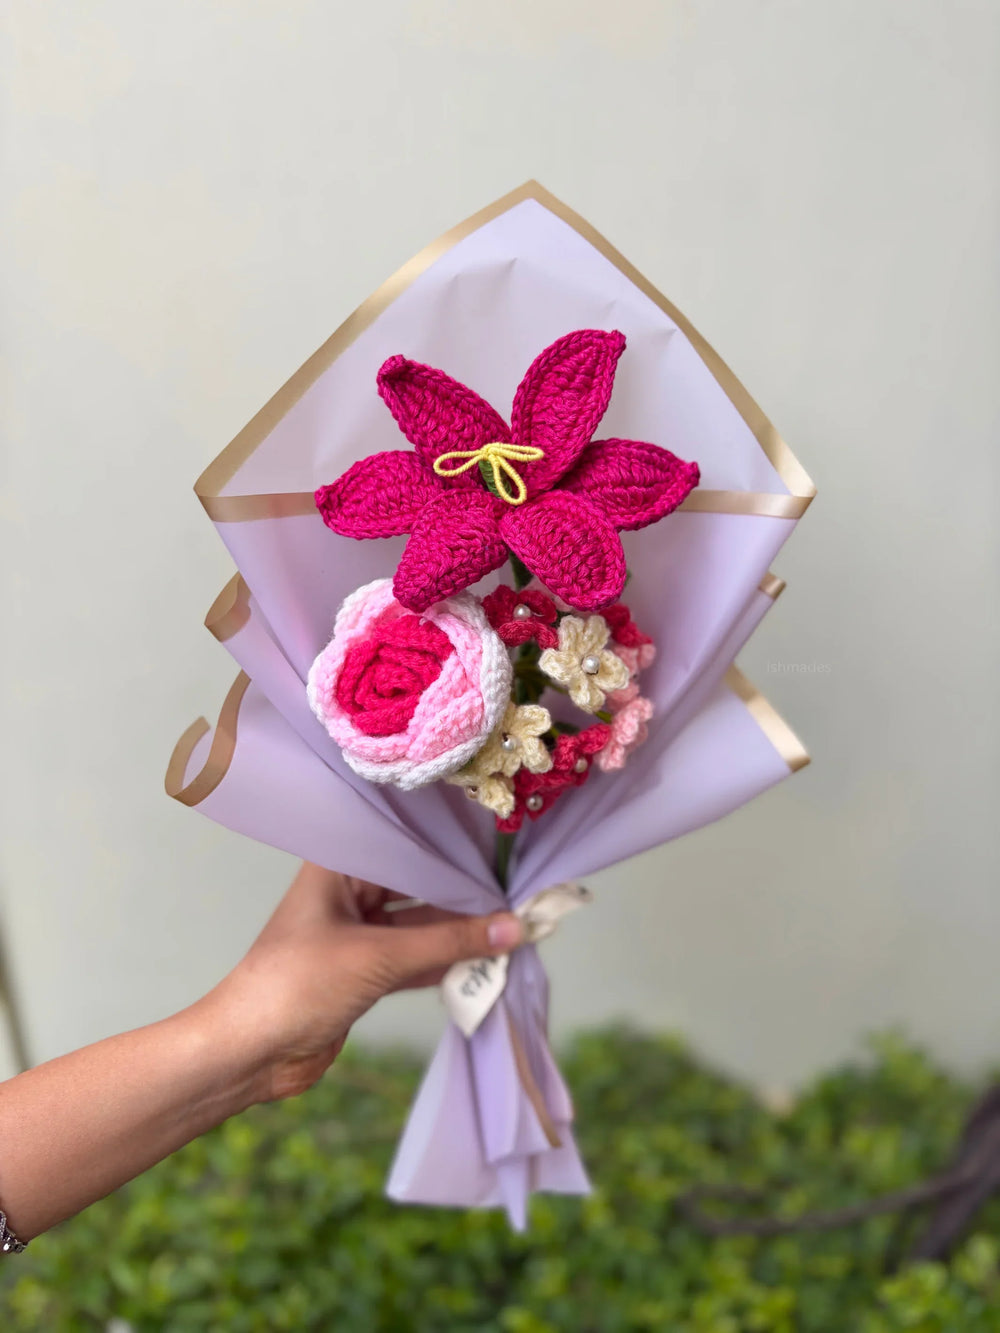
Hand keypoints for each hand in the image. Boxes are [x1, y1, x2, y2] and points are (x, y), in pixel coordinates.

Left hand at [201, 863, 522, 1102]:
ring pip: (421, 923)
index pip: (406, 842)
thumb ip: (449, 942)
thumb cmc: (296, 985)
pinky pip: (416, 958)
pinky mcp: (366, 971)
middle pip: (418, 883)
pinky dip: (447, 962)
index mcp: (337, 865)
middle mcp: (348, 891)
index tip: (503, 848)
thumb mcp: (379, 957)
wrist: (249, 1053)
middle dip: (464, 893)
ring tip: (514, 926)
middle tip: (519, 890)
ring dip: (460, 932)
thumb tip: (514, 928)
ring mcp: (358, 933)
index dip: (453, 846)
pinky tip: (486, 961)